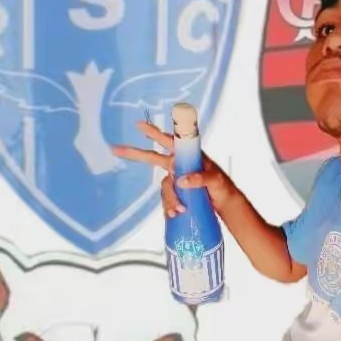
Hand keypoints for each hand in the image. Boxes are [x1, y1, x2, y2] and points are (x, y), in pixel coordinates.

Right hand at [112, 121, 237, 217]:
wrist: (224, 203)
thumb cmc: (222, 186)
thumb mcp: (214, 180)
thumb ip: (199, 178)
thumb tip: (181, 180)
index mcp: (187, 156)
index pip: (169, 142)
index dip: (154, 133)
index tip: (139, 126)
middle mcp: (178, 165)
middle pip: (153, 159)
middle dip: (135, 154)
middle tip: (116, 149)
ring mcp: (176, 179)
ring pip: (164, 187)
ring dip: (169, 199)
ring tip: (180, 209)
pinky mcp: (177, 193)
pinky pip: (167, 199)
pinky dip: (169, 207)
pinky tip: (174, 214)